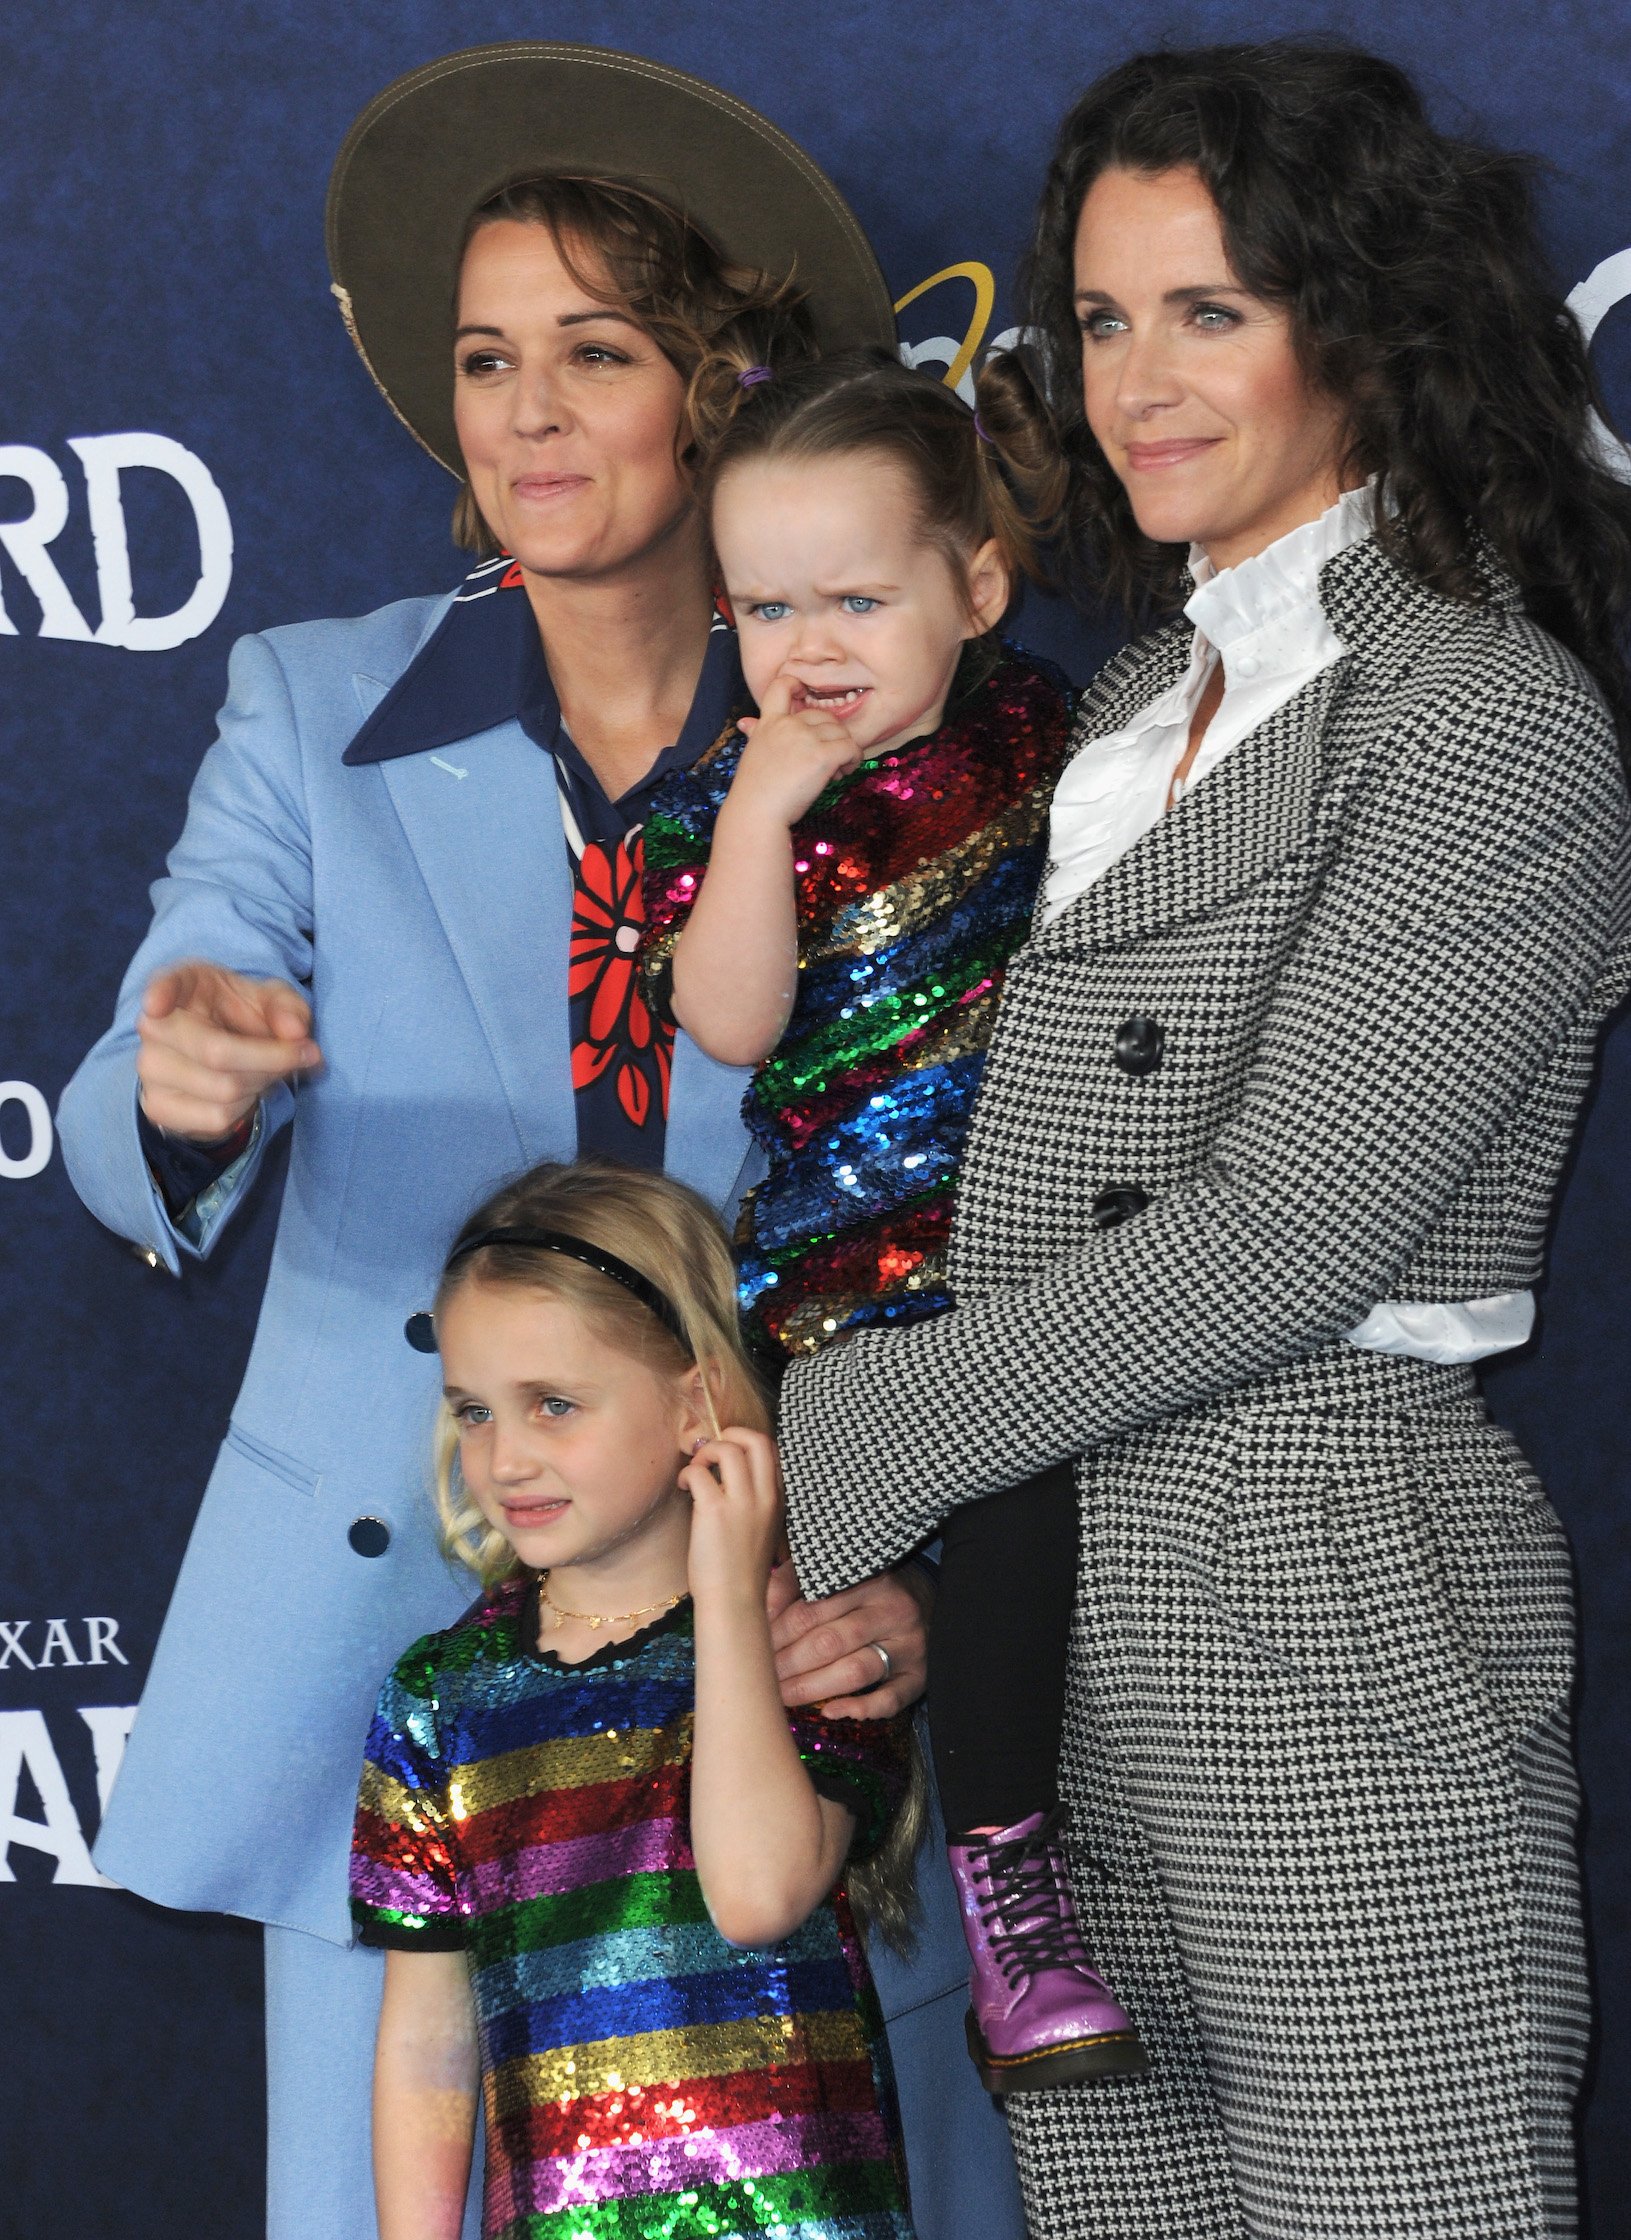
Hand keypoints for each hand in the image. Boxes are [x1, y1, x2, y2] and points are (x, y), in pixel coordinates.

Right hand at [136, 961, 320, 1139]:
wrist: (225, 1051)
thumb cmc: (245, 1015)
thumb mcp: (275, 1001)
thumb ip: (289, 1008)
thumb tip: (295, 1031)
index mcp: (184, 985)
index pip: (165, 984)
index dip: (160, 993)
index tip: (157, 1005)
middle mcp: (155, 1026)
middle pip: (217, 1053)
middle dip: (273, 1059)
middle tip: (302, 1055)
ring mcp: (150, 1068)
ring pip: (223, 1090)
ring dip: (263, 1084)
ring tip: (268, 1070)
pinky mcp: (157, 1106)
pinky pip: (216, 1118)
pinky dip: (245, 1109)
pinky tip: (245, 1091)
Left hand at [683, 1429, 785, 1606]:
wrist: (734, 1602)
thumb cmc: (741, 1569)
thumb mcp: (762, 1528)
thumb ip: (754, 1500)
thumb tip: (726, 1473)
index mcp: (778, 1499)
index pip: (772, 1450)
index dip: (746, 1441)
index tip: (727, 1453)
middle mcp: (765, 1496)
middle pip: (755, 1439)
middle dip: (729, 1433)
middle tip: (710, 1450)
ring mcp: (742, 1503)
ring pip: (728, 1449)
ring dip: (705, 1452)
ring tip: (696, 1471)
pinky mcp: (715, 1512)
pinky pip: (699, 1473)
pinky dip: (687, 1473)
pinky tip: (684, 1488)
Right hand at [726, 672, 863, 829]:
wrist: (756, 813)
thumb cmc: (754, 790)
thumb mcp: (753, 753)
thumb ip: (756, 733)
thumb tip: (745, 723)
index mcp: (768, 722)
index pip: (781, 685)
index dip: (797, 683)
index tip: (805, 695)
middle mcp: (787, 725)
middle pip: (823, 715)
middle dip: (831, 734)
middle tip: (828, 759)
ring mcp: (805, 738)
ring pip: (841, 731)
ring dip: (844, 749)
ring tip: (836, 770)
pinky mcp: (822, 755)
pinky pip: (851, 747)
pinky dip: (853, 759)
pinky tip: (844, 772)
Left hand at [769, 1557, 931, 1719]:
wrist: (930, 1597)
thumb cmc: (868, 1585)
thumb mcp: (835, 1570)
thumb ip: (795, 1579)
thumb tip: (762, 1607)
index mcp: (867, 1578)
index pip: (811, 1609)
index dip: (776, 1632)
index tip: (754, 1647)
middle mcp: (891, 1610)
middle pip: (830, 1642)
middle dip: (788, 1663)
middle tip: (761, 1677)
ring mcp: (910, 1645)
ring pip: (856, 1671)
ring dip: (812, 1688)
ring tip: (782, 1696)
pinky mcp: (920, 1675)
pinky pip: (891, 1699)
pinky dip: (860, 1709)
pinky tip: (830, 1711)